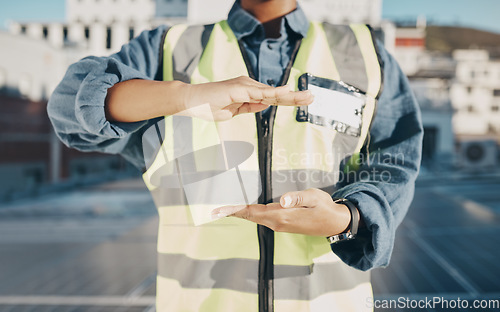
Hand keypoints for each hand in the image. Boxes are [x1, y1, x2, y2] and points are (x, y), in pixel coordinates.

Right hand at [180, 76, 312, 120]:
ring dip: (290, 95)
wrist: (192, 102)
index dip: (289, 99)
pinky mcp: (239, 88)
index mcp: (248, 93)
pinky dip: (273, 93)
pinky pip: (259, 93)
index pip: (272, 98)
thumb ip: (249, 107)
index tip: (304, 100)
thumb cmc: (209, 106)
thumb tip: (265, 105)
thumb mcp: (234, 111)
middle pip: (276, 94)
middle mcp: (249, 86)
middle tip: (312, 97)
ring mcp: (244, 86)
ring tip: (306, 96)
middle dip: (295, 96)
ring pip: (271, 93)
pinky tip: (286, 92)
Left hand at [212, 188, 353, 235]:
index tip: (220, 210)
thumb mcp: (315, 198)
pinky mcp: (282, 223)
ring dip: (239, 213)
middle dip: (232, 213)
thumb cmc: (325, 208)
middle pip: (250, 216)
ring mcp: (279, 224)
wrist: (335, 223)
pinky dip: (249, 214)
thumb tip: (284, 200)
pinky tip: (244, 210)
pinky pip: (261, 218)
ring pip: (254, 217)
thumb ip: (298, 197)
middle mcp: (278, 222)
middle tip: (214, 211)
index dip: (236, 210)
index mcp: (283, 216)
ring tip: (224, 209)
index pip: (253, 212)